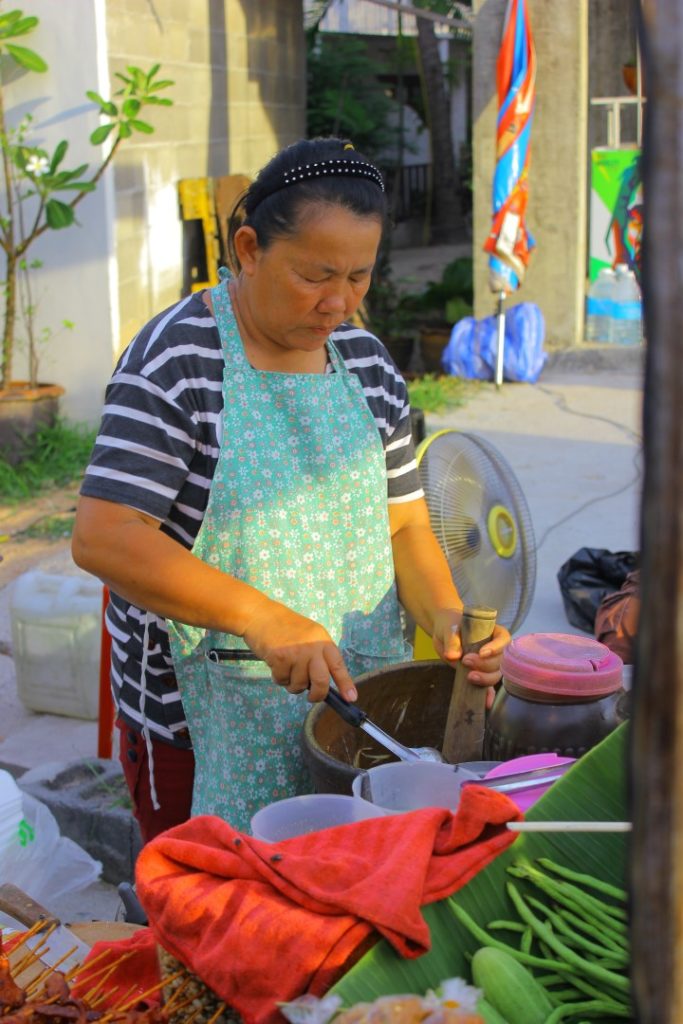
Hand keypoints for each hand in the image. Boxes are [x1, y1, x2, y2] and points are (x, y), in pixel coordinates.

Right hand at [242, 599, 356, 703]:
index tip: (351, 698)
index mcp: (323, 640)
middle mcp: (312, 647)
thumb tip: (323, 684)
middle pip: (321, 681)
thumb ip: (318, 656)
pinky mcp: (280, 658)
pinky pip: (282, 680)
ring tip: (286, 670)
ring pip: (299, 684)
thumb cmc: (285, 628)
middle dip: (317, 695)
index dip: (345, 683)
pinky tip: (275, 665)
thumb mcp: (309, 636)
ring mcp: (296, 652)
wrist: (261, 615)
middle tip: (312, 697)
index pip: (338, 665)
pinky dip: (278, 678)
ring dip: (292, 684)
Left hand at [432, 609, 510, 708]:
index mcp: (492, 632)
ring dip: (485, 679)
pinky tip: (485, 703)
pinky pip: (487, 686)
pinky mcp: (479, 674)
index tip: (482, 652)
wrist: (444, 633)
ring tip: (469, 677)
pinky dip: (487, 695)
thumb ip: (452, 640)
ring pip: (495, 674)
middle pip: (500, 660)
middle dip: (485, 664)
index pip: (503, 639)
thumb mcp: (449, 628)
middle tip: (466, 661)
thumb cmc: (450, 625)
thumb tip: (453, 656)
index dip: (496, 647)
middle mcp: (494, 649)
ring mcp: (488, 663)